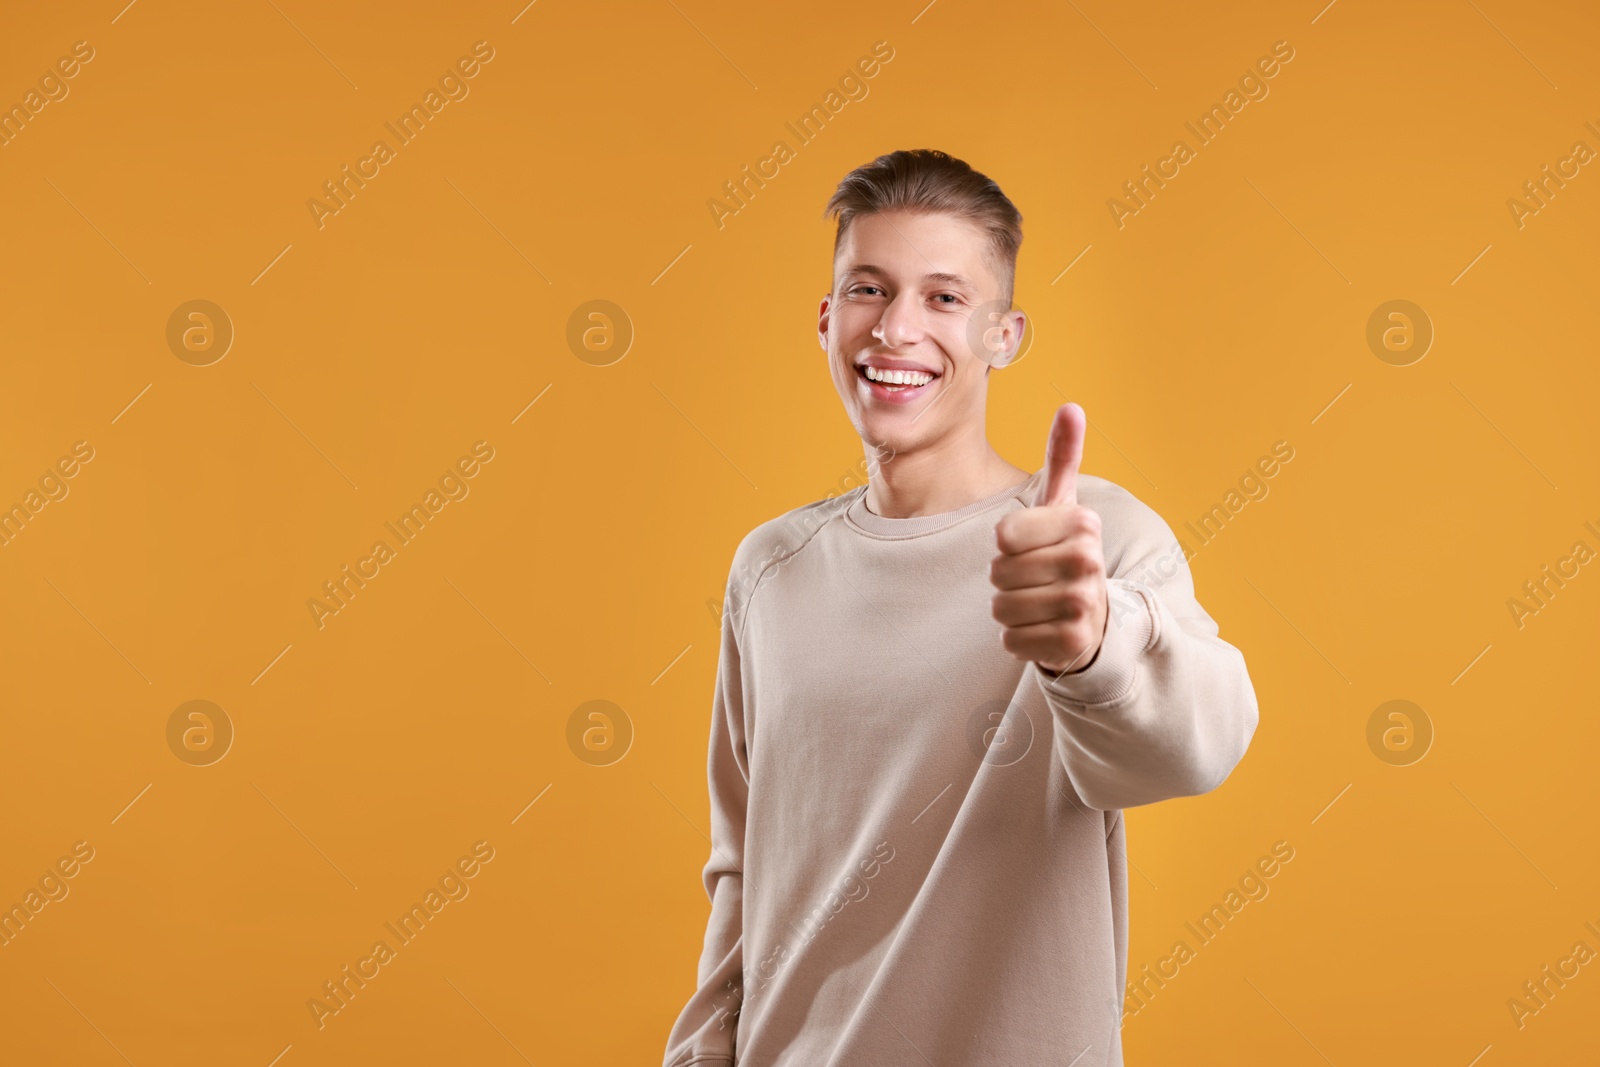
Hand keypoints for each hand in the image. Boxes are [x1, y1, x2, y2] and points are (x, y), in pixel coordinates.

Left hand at [990, 402, 1108, 674]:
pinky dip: (1017, 639)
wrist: (1097, 620)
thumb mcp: (1063, 507)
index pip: (1002, 536)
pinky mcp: (1072, 644)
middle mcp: (1088, 562)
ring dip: (1009, 610)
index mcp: (1082, 523)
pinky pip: (1010, 641)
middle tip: (1036, 581)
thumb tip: (1071, 407)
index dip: (1007, 546)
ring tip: (1038, 605)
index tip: (1033, 547)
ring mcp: (1083, 605)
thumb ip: (1062, 458)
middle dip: (1006, 580)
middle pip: (998, 573)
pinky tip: (1042, 631)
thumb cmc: (1065, 555)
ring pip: (1000, 608)